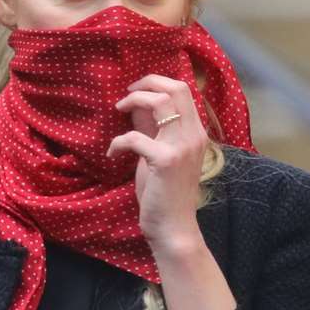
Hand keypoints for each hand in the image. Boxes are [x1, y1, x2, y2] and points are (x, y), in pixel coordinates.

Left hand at [109, 74, 209, 258]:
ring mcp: (182, 146)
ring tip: (119, 110)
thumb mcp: (161, 154)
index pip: (184, 89)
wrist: (174, 227)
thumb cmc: (166, 193)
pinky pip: (135, 137)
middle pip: (176, 88)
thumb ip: (153, 130)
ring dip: (134, 101)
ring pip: (160, 101)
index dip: (158, 82)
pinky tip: (112, 153)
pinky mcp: (166, 160)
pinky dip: (118, 141)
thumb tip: (136, 106)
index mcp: (196, 132)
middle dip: (147, 82)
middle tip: (126, 94)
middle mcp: (194, 135)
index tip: (137, 90)